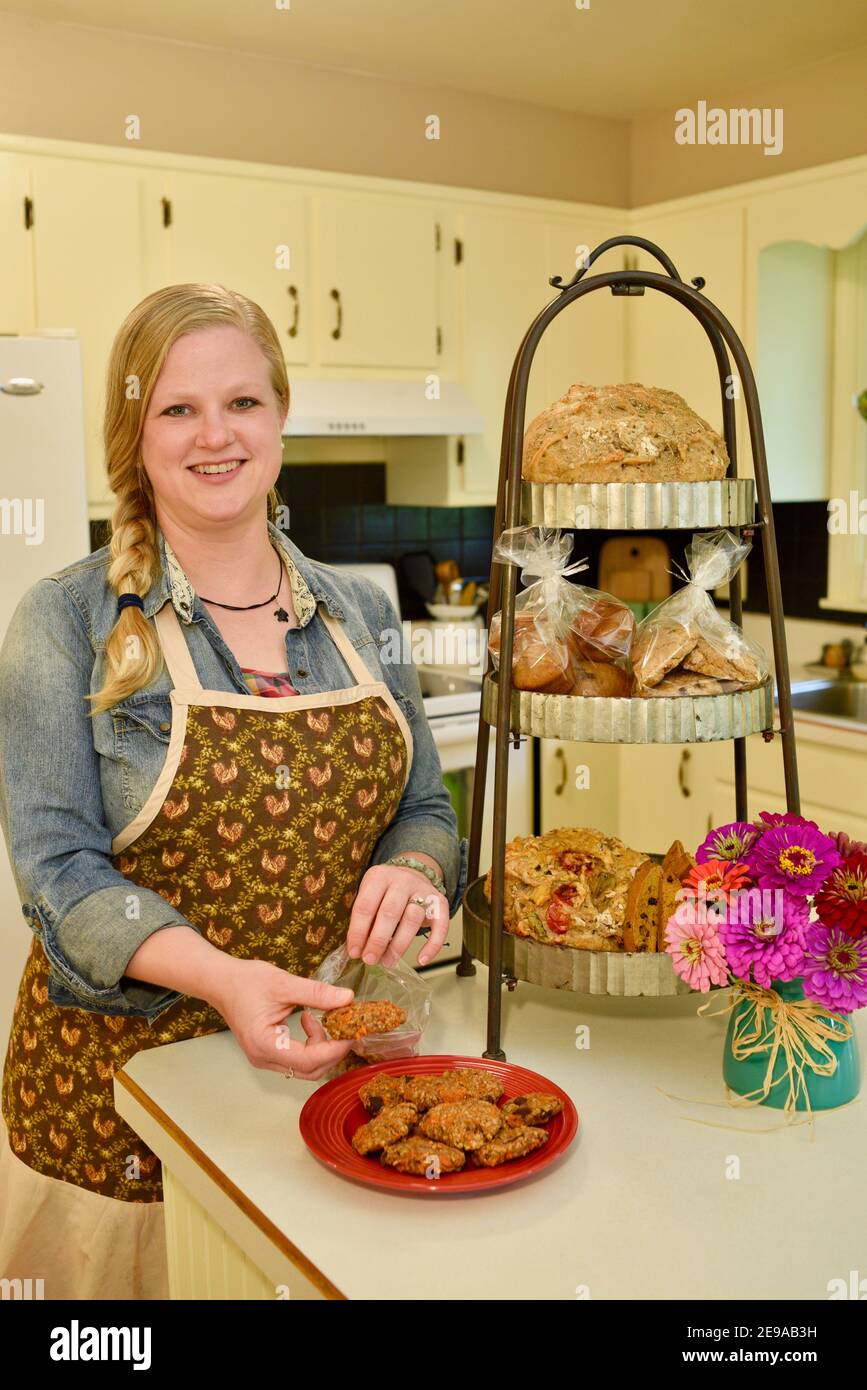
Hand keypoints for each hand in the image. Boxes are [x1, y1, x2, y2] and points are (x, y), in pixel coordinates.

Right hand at [209, 957, 355, 1078]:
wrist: (221, 982)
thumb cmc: (247, 981)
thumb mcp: (284, 983)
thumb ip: (317, 993)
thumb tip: (347, 998)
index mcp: (265, 1044)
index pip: (309, 1060)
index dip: (335, 1049)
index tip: (352, 1032)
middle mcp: (263, 1058)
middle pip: (310, 1070)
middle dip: (332, 1050)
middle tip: (344, 1026)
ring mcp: (264, 1058)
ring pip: (305, 1067)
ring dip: (320, 1047)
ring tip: (318, 1018)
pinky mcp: (267, 1053)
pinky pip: (296, 1059)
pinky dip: (310, 1045)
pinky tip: (308, 1020)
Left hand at [345, 863, 448, 967]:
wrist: (412, 874)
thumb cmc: (385, 893)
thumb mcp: (370, 896)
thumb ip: (364, 919)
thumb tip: (358, 950)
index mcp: (379, 877)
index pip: (365, 905)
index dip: (358, 931)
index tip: (354, 952)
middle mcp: (402, 880)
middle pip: (389, 912)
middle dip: (378, 940)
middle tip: (370, 959)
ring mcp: (423, 890)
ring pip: (412, 919)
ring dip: (399, 945)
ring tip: (388, 961)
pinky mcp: (440, 902)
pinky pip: (440, 925)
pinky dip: (433, 945)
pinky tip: (422, 960)